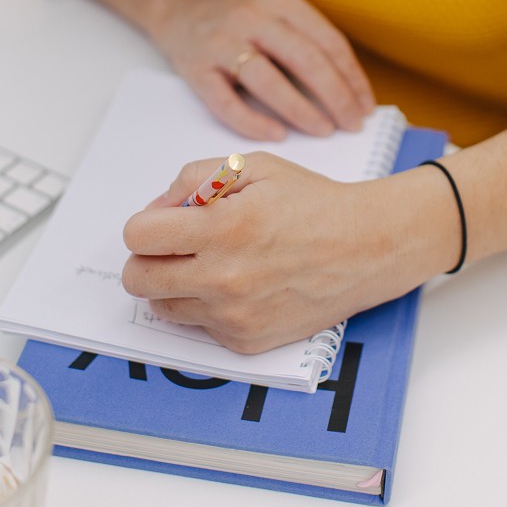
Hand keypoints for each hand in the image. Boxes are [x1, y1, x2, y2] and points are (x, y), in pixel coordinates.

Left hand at [121, 154, 447, 352]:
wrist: (367, 248)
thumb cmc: (312, 202)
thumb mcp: (254, 166)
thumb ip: (195, 178)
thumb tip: (157, 208)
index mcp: (224, 227)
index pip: (138, 236)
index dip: (147, 223)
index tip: (166, 220)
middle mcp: (224, 277)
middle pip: (138, 280)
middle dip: (148, 258)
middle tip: (176, 245)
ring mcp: (234, 315)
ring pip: (162, 307)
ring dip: (174, 284)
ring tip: (209, 263)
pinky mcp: (246, 340)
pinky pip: (199, 326)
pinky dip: (207, 306)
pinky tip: (239, 284)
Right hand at [147, 0, 375, 139]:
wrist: (174, 6)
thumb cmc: (238, 17)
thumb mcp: (275, 11)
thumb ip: (306, 39)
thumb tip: (349, 89)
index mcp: (280, 0)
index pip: (328, 41)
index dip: (352, 77)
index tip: (365, 105)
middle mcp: (252, 17)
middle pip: (305, 59)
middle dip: (336, 96)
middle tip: (352, 125)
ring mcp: (221, 43)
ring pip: (268, 80)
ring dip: (301, 110)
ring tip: (324, 131)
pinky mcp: (196, 69)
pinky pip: (227, 102)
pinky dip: (253, 122)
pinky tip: (277, 134)